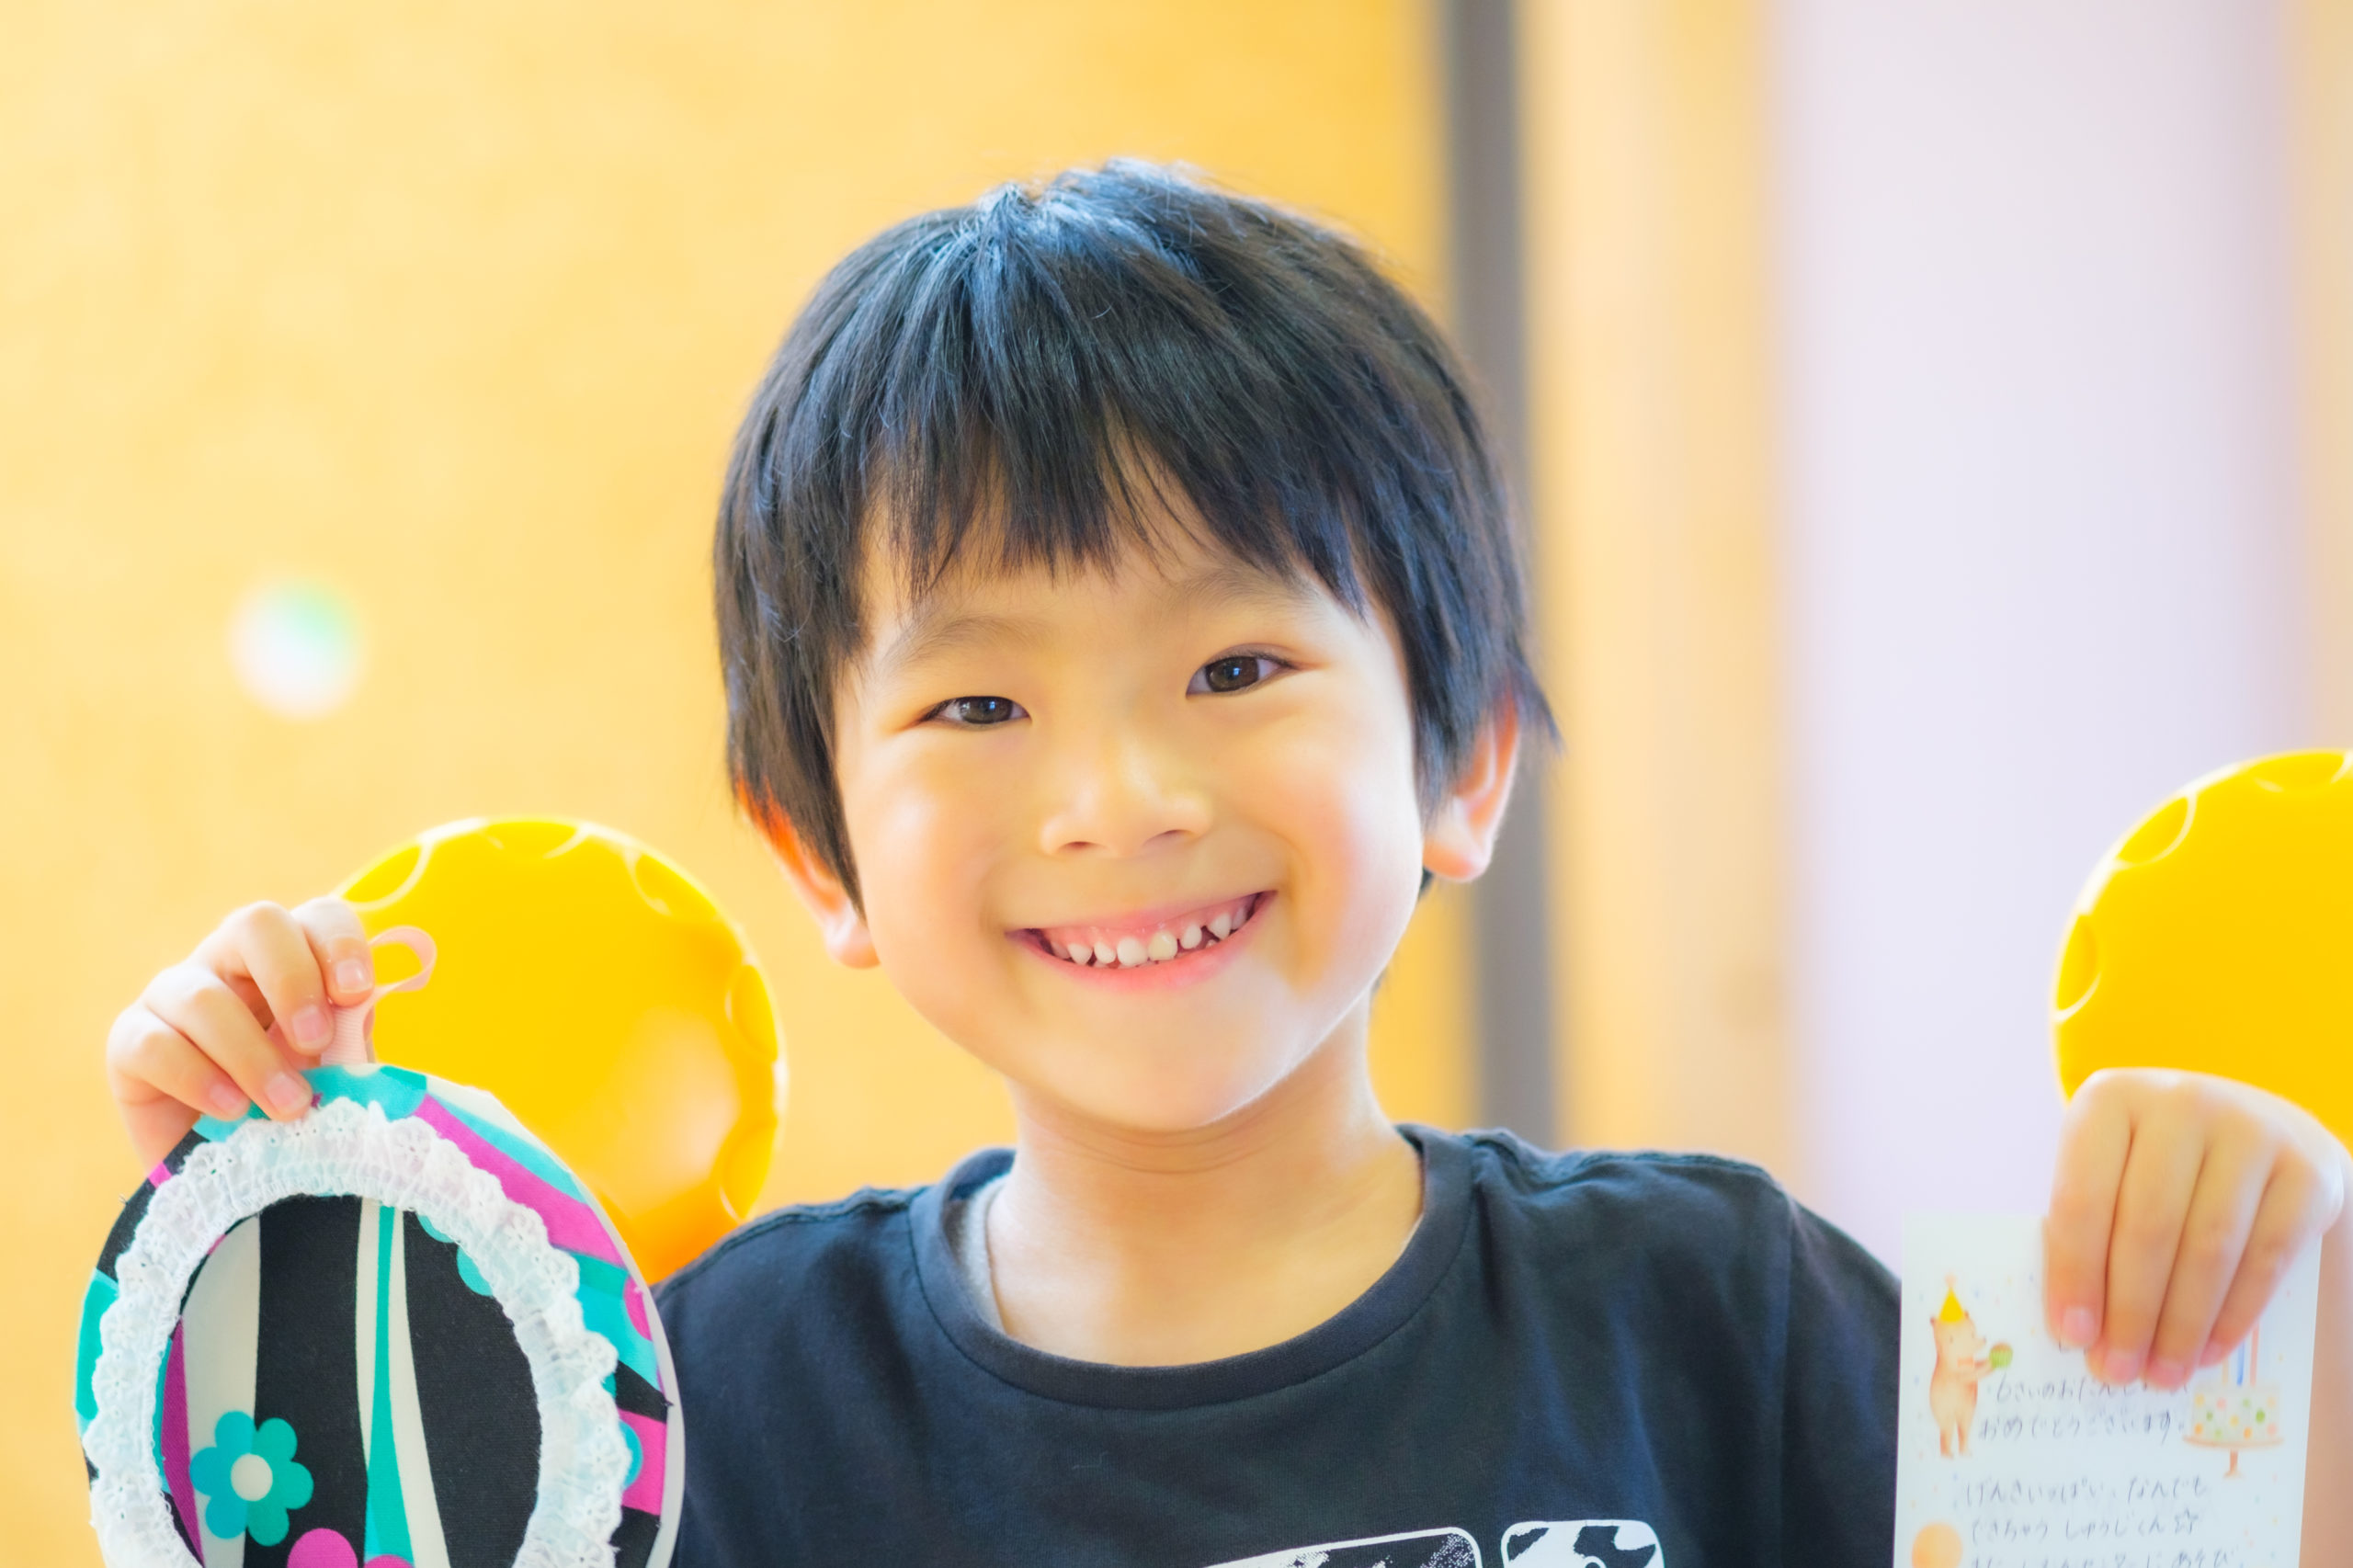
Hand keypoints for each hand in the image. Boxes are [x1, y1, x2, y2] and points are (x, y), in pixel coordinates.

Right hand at [105, 898, 374, 1168]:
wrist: (232, 1171)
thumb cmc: (294, 1106)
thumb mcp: (336, 1072)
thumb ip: (350, 1040)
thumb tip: (358, 1013)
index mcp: (293, 957)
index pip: (317, 918)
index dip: (339, 945)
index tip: (356, 994)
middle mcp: (229, 961)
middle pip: (256, 924)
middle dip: (292, 981)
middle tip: (316, 1042)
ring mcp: (173, 996)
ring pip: (203, 997)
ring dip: (252, 1055)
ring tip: (288, 1106)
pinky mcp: (129, 1042)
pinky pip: (153, 1044)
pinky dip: (198, 1079)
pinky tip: (231, 1110)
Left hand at [2045, 1067, 2350, 1387]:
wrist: (2254, 1123)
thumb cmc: (2155, 1159)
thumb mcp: (2109, 1165)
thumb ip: (2089, 1222)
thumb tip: (2076, 1323)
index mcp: (2112, 1098)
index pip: (2084, 1196)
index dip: (2075, 1271)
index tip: (2071, 1334)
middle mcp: (2183, 1102)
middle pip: (2150, 1227)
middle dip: (2130, 1311)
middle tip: (2116, 1370)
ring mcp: (2253, 1131)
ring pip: (2210, 1248)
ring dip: (2181, 1324)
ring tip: (2161, 1374)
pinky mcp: (2310, 1169)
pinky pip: (2268, 1258)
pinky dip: (2234, 1315)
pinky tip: (2209, 1352)